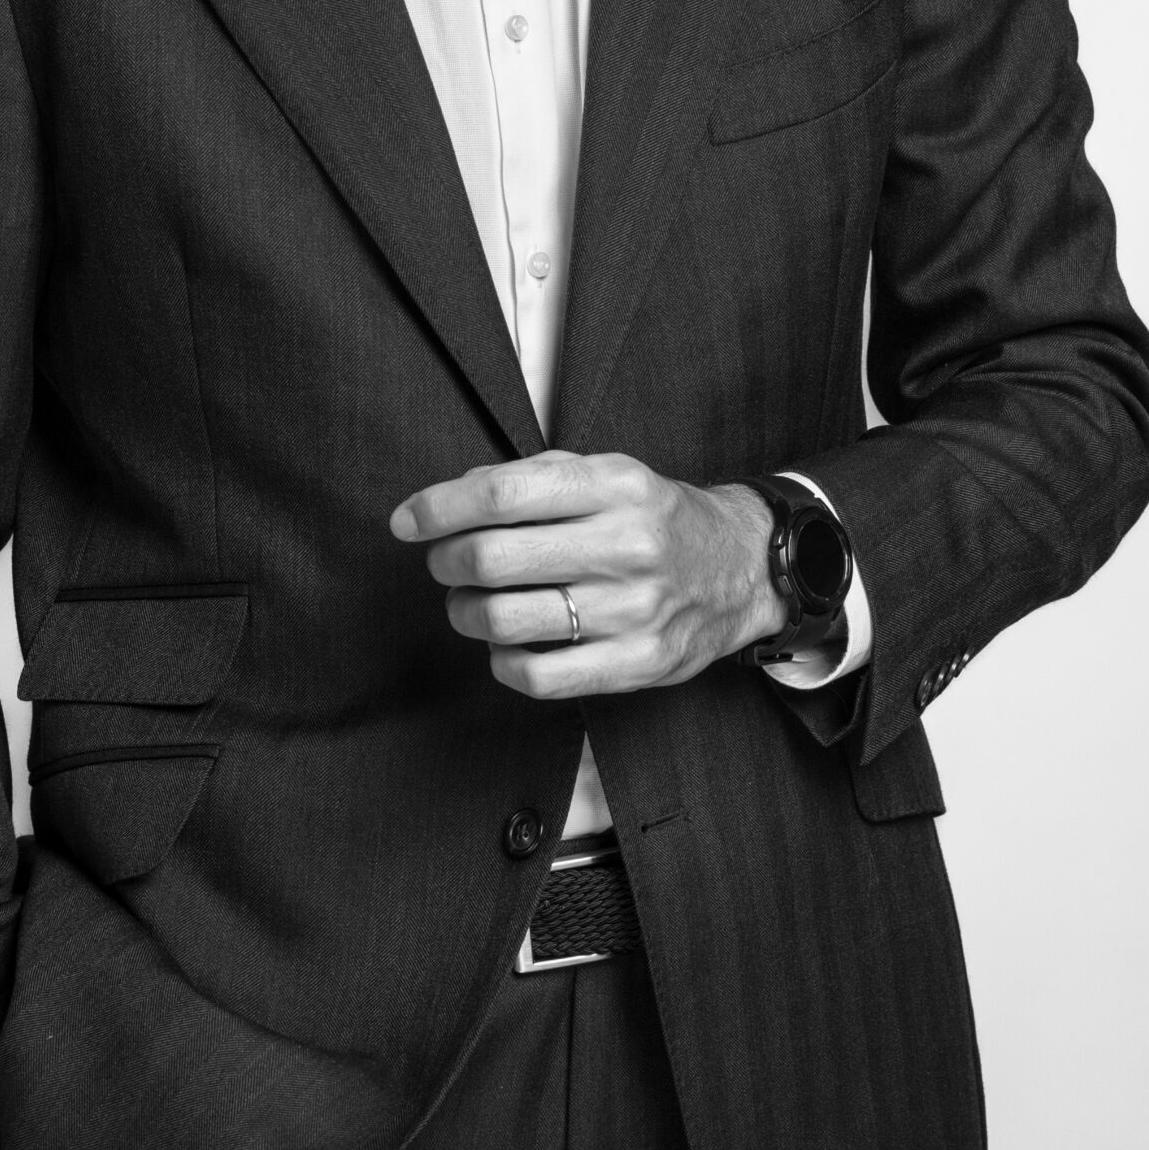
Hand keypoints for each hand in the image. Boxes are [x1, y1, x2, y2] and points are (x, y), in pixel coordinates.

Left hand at [389, 451, 785, 697]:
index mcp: (614, 484)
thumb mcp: (606, 472)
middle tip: (444, 562)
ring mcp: (635, 609)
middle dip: (446, 561)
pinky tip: (508, 643)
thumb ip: (531, 478)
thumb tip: (450, 499)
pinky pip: (538, 677)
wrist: (741, 567)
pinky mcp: (639, 663)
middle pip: (492, 558)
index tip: (407, 521)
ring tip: (470, 603)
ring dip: (465, 612)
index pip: (501, 494)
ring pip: (505, 620)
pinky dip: (503, 662)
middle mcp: (628, 544)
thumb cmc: (653, 517)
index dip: (438, 508)